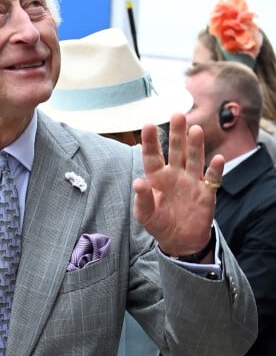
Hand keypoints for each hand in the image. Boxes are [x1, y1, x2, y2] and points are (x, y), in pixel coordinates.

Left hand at [134, 113, 223, 255]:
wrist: (180, 240)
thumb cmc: (159, 223)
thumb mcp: (145, 215)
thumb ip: (142, 199)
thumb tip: (138, 182)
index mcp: (157, 178)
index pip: (152, 156)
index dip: (151, 141)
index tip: (148, 125)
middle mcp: (175, 175)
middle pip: (176, 150)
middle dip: (177, 134)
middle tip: (178, 115)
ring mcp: (192, 181)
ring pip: (194, 159)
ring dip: (195, 145)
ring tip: (196, 130)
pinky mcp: (207, 192)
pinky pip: (212, 178)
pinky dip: (216, 170)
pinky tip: (217, 159)